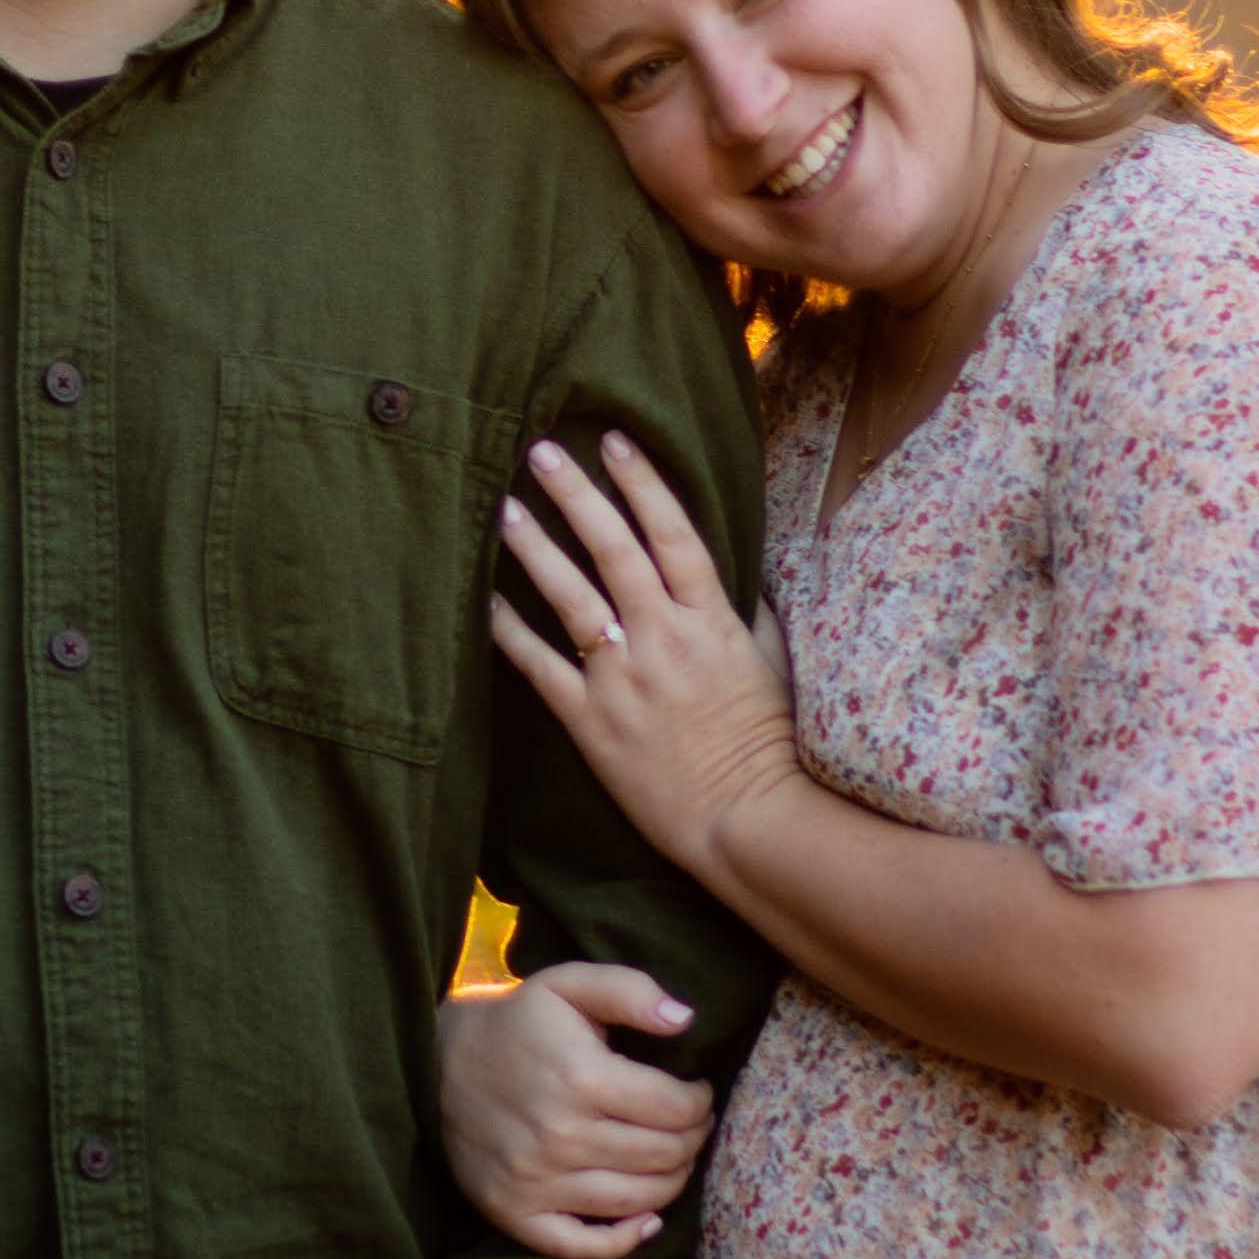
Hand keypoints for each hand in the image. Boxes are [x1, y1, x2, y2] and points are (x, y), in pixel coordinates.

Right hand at [442, 964, 712, 1258]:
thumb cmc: (518, 1024)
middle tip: (690, 1124)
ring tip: (672, 1156)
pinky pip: (584, 1246)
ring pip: (639, 1200)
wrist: (436, 1066)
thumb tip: (686, 1019)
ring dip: (672, 1181)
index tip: (696, 1092)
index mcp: (580, 1077)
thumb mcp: (568, 985)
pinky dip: (625, 1240)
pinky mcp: (516, 1213)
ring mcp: (536, 1182)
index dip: (700, 1101)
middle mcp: (560, 1136)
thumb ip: (630, 991)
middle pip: (664, 1156)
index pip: (675, 1108)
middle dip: (693, 1139)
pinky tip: (646, 1220)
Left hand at [490, 429, 803, 884]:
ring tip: (505, 508)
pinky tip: (485, 599)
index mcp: (712, 619)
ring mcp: (624, 678)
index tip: (616, 440)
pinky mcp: (592, 722)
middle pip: (614, 549)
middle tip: (541, 451)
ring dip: (535, 547)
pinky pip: (540, 666)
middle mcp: (664, 638)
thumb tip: (734, 571)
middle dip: (576, 494)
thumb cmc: (769, 743)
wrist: (746, 817)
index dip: (643, 482)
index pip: (673, 533)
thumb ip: (747, 612)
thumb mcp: (773, 664)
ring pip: (570, 597)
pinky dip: (510, 630)